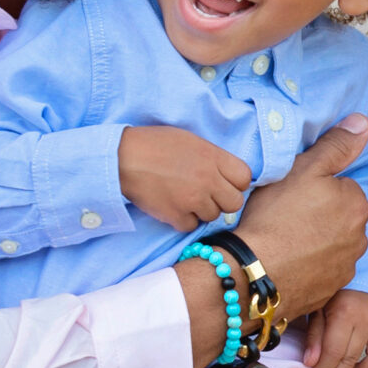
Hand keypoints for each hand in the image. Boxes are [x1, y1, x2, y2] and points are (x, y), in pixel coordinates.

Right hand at [119, 127, 251, 231]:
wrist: (123, 157)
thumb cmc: (155, 144)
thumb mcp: (191, 141)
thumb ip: (213, 158)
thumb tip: (226, 174)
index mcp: (213, 157)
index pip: (244, 178)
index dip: (235, 182)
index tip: (223, 183)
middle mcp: (208, 179)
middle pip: (234, 202)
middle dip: (222, 201)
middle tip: (206, 195)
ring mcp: (193, 199)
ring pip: (213, 216)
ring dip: (201, 211)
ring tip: (183, 197)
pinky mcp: (176, 215)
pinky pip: (191, 226)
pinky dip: (182, 220)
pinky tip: (172, 207)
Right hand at [232, 116, 367, 319]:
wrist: (256, 273)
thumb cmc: (277, 217)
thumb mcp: (304, 169)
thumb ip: (336, 146)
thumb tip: (363, 123)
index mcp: (357, 204)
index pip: (341, 188)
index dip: (315, 190)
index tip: (294, 197)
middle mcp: (360, 238)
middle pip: (339, 218)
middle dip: (319, 217)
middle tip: (287, 218)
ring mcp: (346, 267)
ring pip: (331, 245)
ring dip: (315, 243)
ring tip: (285, 242)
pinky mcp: (330, 291)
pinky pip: (321, 271)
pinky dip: (309, 267)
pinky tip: (287, 263)